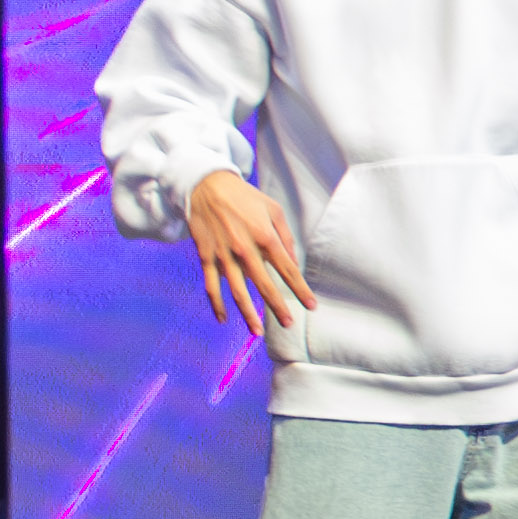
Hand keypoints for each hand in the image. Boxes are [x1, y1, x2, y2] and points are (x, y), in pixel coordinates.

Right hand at [187, 170, 314, 340]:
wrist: (207, 187)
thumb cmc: (246, 198)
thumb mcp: (274, 210)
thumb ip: (286, 237)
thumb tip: (293, 262)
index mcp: (265, 236)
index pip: (287, 269)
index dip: (300, 289)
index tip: (311, 306)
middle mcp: (245, 248)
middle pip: (264, 285)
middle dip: (278, 307)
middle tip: (289, 324)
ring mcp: (223, 255)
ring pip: (237, 291)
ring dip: (248, 314)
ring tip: (259, 332)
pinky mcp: (206, 256)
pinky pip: (211, 286)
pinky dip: (216, 304)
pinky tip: (223, 319)